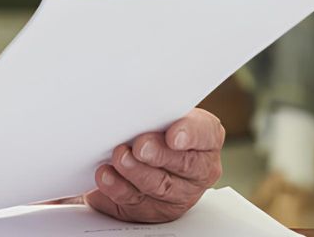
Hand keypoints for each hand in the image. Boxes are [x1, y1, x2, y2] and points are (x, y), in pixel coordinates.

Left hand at [84, 108, 224, 223]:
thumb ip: (158, 110)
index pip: (206, 134)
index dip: (190, 134)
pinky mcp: (152, 210)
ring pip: (160, 186)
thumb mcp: (162, 113)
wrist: (139, 151)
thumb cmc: (154, 127)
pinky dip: (118, 189)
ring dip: (137, 172)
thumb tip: (138, 103)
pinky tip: (106, 177)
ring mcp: (177, 194)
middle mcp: (197, 170)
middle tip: (140, 146)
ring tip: (120, 158)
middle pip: (184, 165)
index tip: (173, 135)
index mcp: (206, 139)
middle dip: (160, 155)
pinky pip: (136, 203)